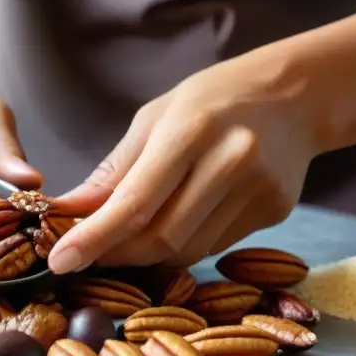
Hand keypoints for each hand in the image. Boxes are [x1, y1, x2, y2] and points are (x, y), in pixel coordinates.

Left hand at [48, 51, 319, 271]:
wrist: (295, 94)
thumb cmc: (212, 100)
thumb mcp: (155, 118)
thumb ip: (115, 171)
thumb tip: (70, 213)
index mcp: (190, 131)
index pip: (135, 202)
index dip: (94, 238)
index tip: (59, 261)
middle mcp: (229, 162)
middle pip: (161, 238)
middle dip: (117, 253)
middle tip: (89, 253)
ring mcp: (257, 190)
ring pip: (187, 251)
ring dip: (150, 253)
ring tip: (134, 233)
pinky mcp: (275, 211)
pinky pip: (215, 246)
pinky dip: (186, 244)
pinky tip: (184, 218)